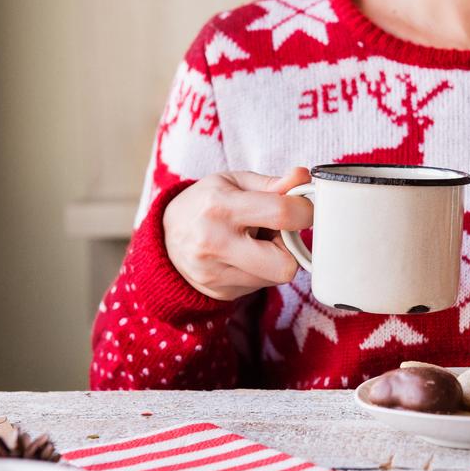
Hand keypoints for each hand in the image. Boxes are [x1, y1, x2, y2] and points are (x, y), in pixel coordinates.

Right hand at [164, 167, 311, 300]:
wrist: (164, 238)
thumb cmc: (206, 203)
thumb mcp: (234, 182)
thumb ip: (272, 183)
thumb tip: (303, 177)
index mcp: (221, 206)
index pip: (282, 214)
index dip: (305, 211)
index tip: (303, 209)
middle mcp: (215, 243)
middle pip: (286, 265)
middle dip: (292, 248)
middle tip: (280, 234)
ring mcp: (216, 273)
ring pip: (277, 277)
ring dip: (277, 259)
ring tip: (256, 243)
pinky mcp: (220, 292)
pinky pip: (262, 285)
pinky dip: (262, 271)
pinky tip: (245, 257)